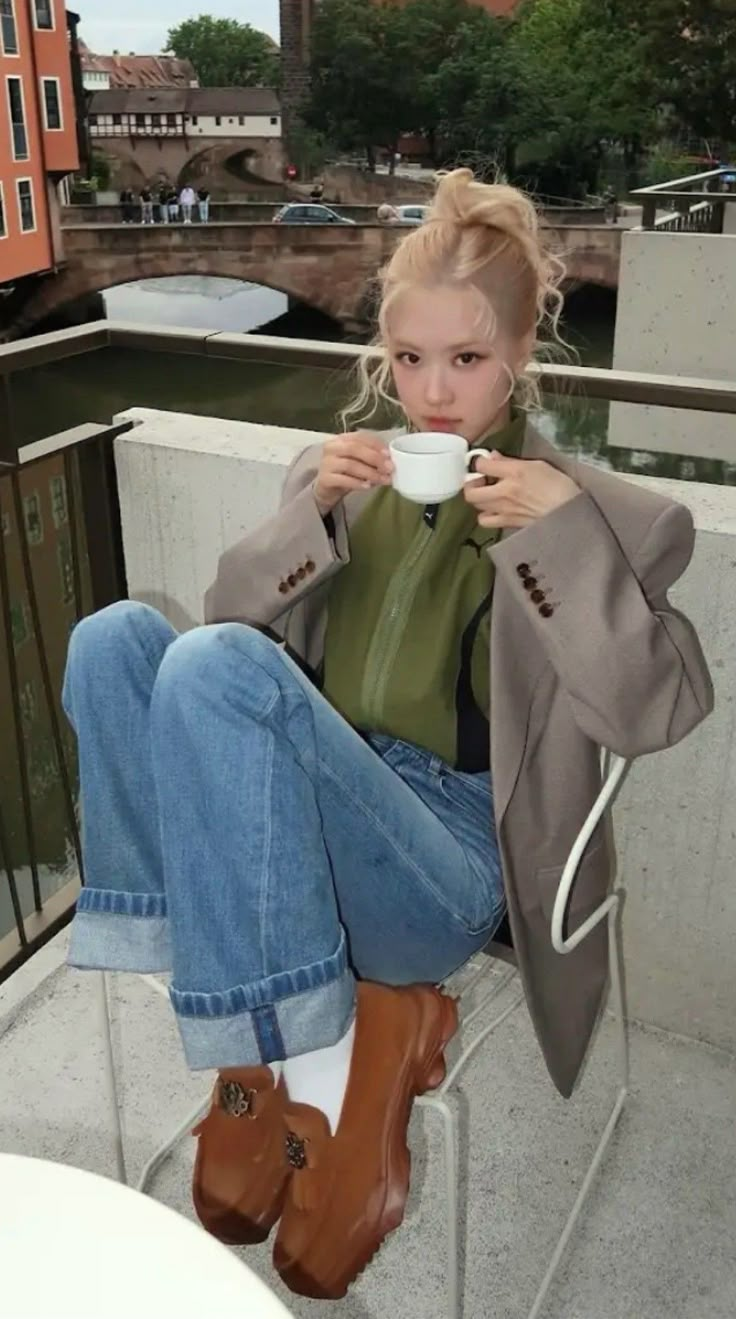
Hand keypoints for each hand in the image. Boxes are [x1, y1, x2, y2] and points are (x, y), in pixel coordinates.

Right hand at [313, 432, 392, 515]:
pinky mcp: (325, 479)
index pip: (360, 437)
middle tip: (389, 468)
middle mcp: (332, 448)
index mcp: (341, 439)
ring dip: (370, 472)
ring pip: (350, 465)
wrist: (327, 489)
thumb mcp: (359, 461)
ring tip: (383, 480)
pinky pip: (343, 480)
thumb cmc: (346, 472)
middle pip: (354, 448)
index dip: (376, 444)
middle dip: (374, 458)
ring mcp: (326, 463)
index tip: (389, 454)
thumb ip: (371, 458)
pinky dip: (358, 483)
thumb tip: (389, 461)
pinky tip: (368, 486)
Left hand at [464, 453, 579, 527]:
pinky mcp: (507, 523)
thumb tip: (494, 457)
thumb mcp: (538, 465)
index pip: (481, 465)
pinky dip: (485, 515)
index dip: (479, 462)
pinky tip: (494, 510)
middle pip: (471, 490)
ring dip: (478, 498)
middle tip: (480, 480)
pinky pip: (485, 521)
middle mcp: (504, 491)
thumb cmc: (559, 486)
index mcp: (514, 472)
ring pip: (475, 505)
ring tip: (487, 494)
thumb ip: (512, 461)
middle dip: (471, 483)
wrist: (569, 512)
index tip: (484, 462)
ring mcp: (504, 509)